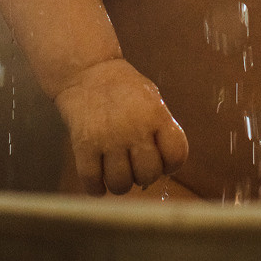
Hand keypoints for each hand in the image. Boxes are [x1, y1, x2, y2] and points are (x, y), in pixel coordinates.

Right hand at [55, 57, 189, 194]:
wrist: (86, 71)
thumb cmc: (123, 88)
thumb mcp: (152, 100)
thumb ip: (160, 129)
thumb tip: (162, 168)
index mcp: (155, 114)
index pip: (176, 155)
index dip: (171, 164)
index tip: (162, 160)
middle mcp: (134, 128)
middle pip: (148, 175)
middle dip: (144, 175)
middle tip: (135, 164)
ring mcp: (108, 138)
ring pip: (120, 184)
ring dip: (120, 183)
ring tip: (116, 172)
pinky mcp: (83, 145)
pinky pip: (92, 181)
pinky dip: (95, 188)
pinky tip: (98, 180)